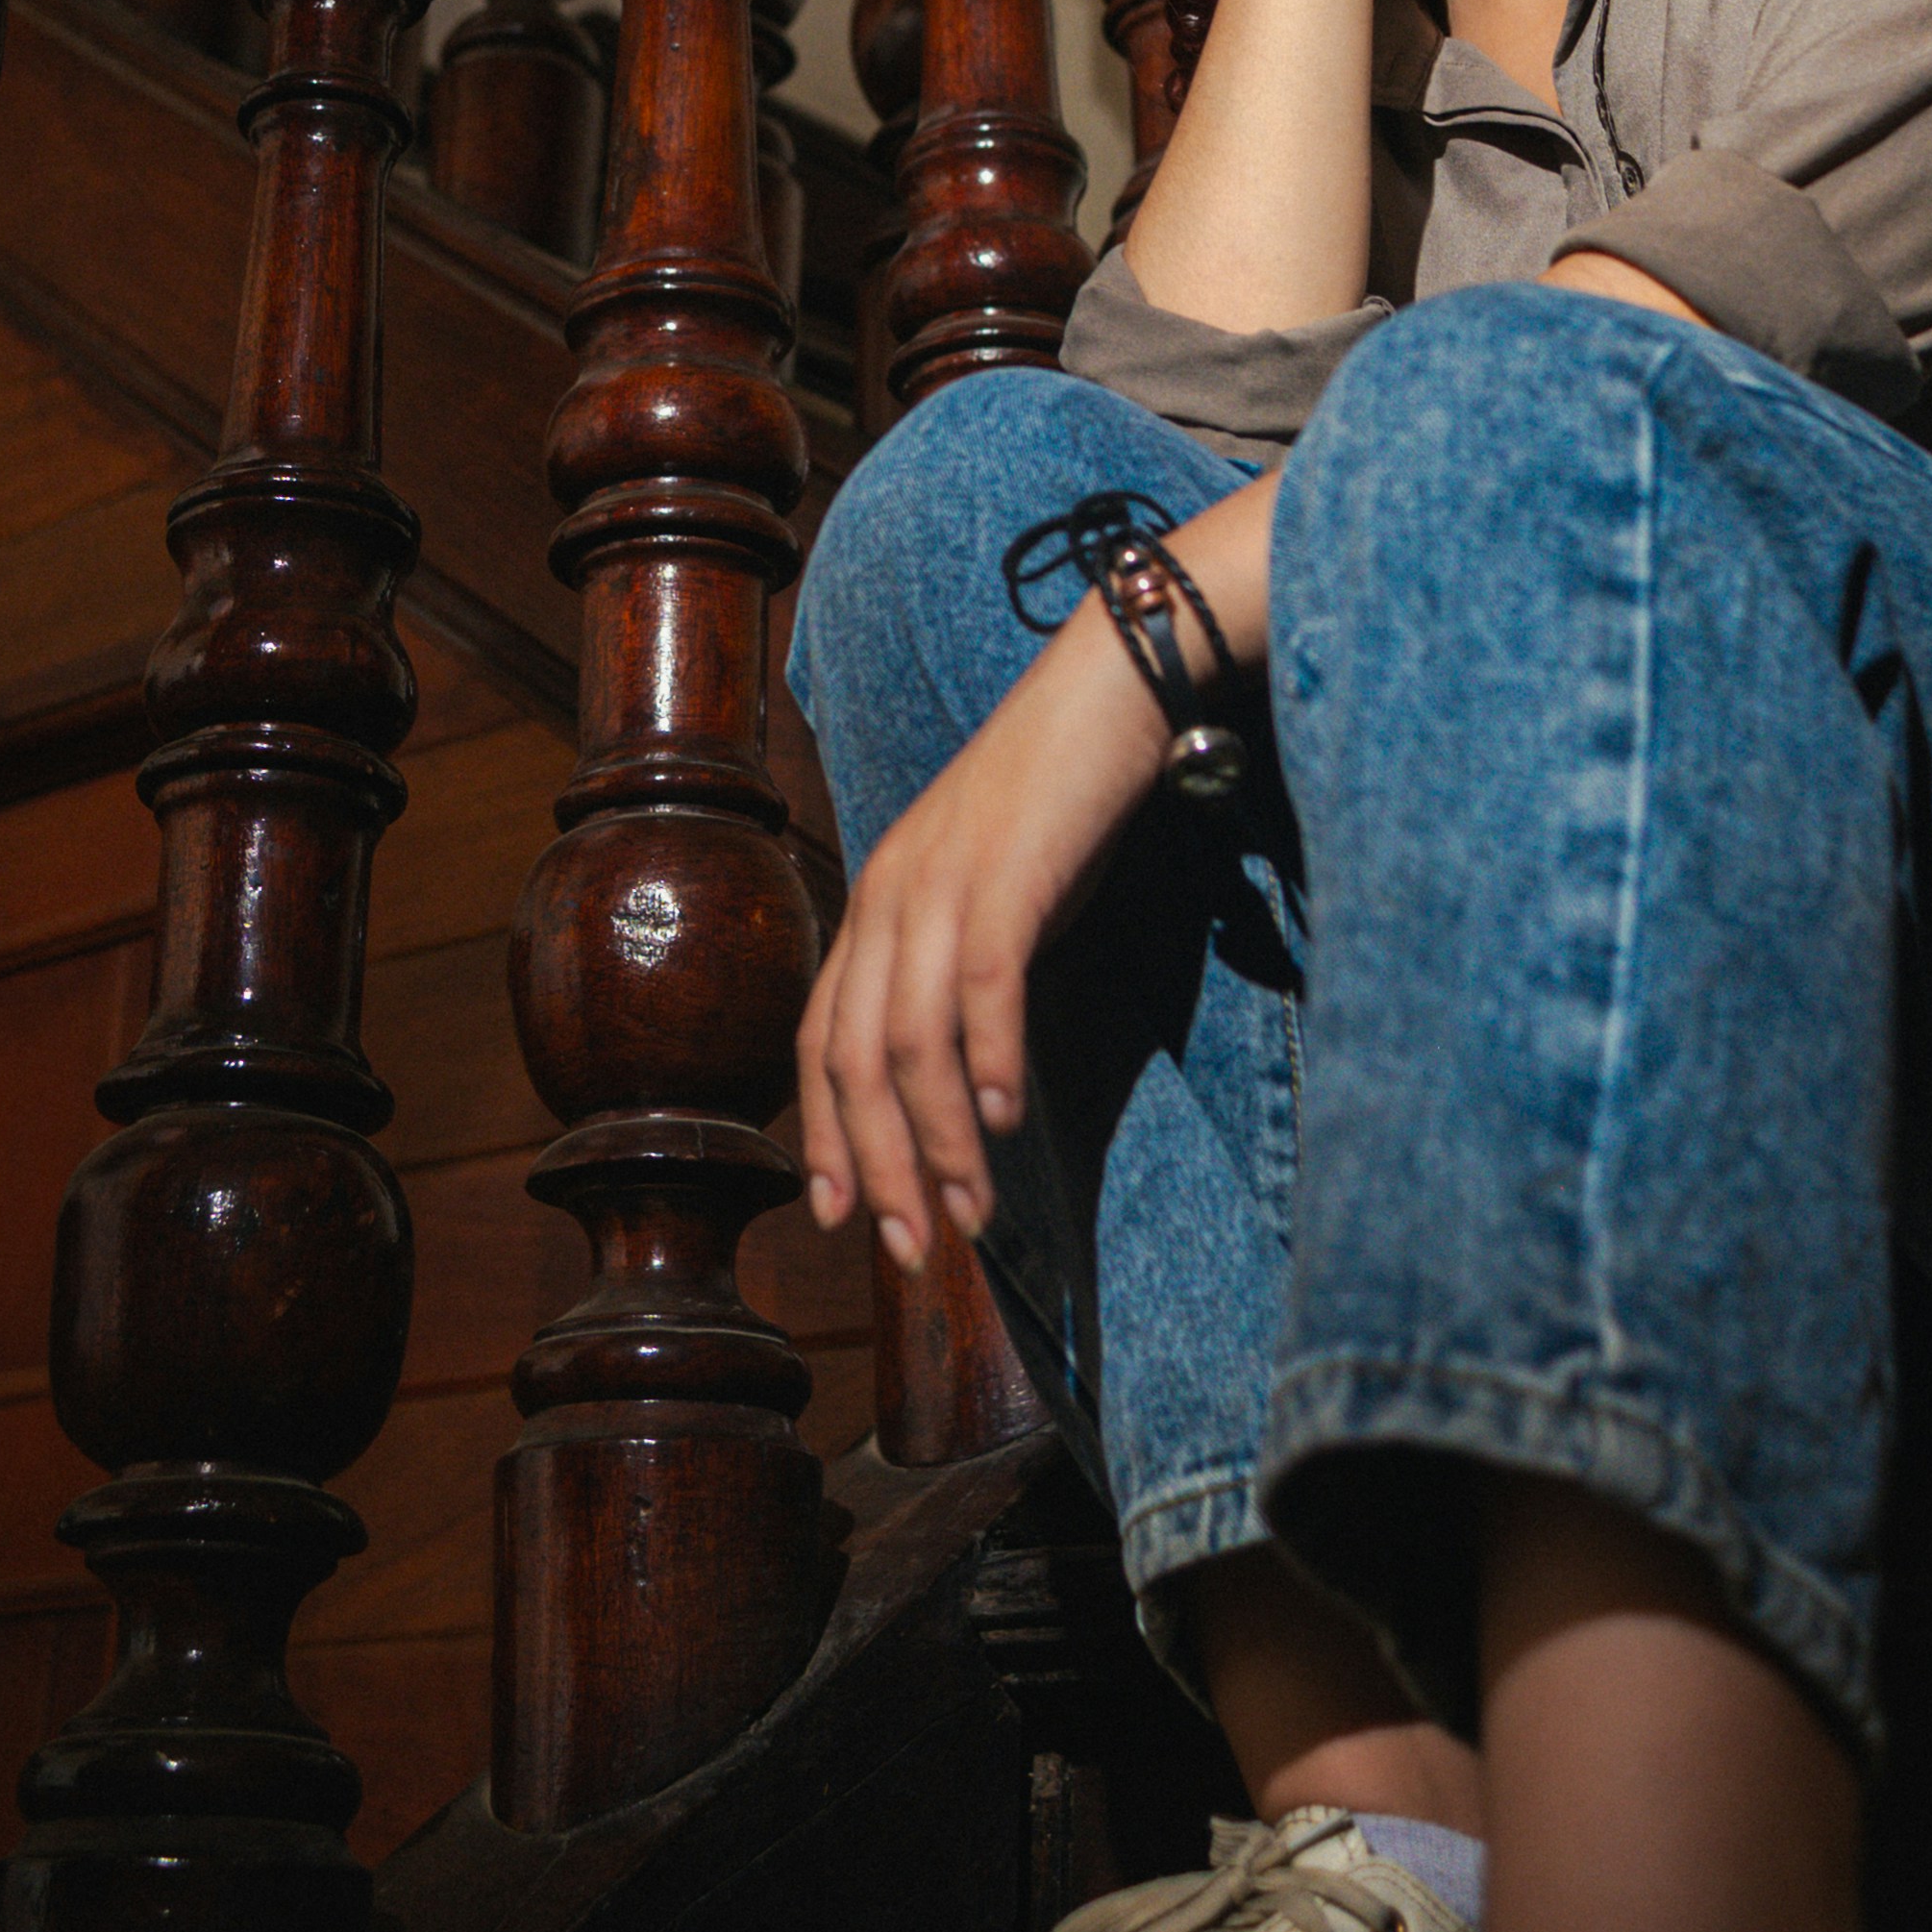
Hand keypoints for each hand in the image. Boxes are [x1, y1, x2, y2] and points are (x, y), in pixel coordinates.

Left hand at [795, 593, 1170, 1265]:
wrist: (1112, 684)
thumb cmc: (1062, 796)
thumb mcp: (992, 888)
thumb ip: (962, 966)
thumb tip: (966, 1072)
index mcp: (876, 900)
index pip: (819, 1037)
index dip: (822, 1131)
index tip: (839, 1215)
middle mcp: (888, 892)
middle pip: (851, 1057)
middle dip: (874, 1165)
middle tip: (908, 1248)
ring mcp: (940, 879)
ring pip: (908, 1038)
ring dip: (937, 1139)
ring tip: (968, 1212)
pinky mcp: (1004, 870)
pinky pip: (981, 983)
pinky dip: (987, 1059)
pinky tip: (1006, 1119)